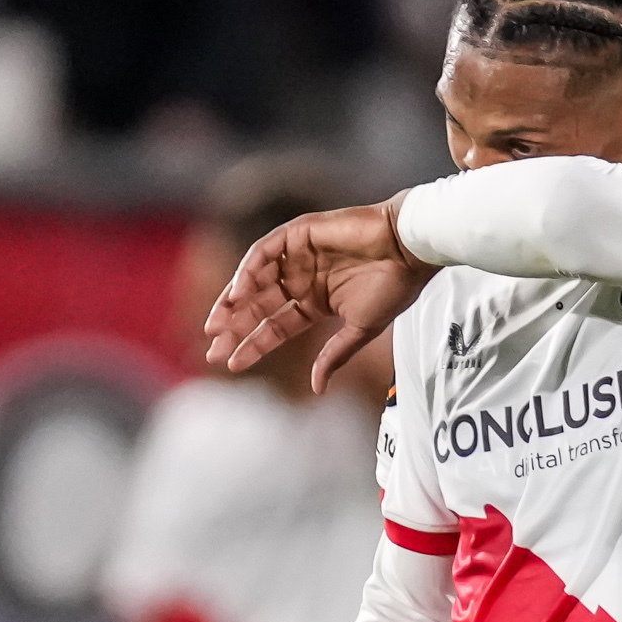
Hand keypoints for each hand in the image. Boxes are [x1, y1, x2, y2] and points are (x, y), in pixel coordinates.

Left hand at [204, 199, 434, 393]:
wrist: (409, 250)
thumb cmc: (392, 287)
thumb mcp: (359, 330)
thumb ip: (334, 356)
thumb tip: (316, 389)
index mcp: (315, 303)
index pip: (276, 328)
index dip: (253, 346)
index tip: (232, 365)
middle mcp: (302, 279)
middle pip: (259, 307)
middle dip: (234, 328)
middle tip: (212, 349)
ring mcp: (299, 256)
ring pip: (255, 280)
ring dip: (234, 301)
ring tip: (216, 325)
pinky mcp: (299, 233)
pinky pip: (265, 252)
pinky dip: (248, 270)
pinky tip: (237, 293)